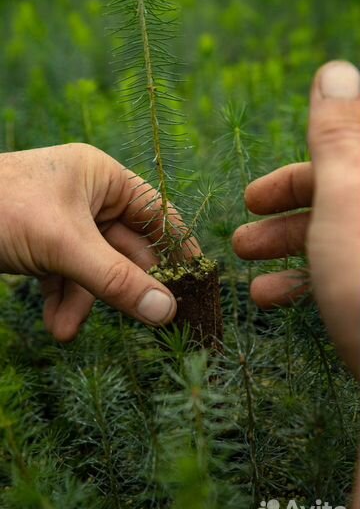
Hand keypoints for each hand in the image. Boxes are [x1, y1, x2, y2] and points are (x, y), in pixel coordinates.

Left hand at [0, 143, 199, 341]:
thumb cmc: (1, 209)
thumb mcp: (64, 245)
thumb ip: (116, 280)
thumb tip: (166, 312)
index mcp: (101, 177)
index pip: (155, 212)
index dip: (178, 246)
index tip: (196, 279)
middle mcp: (87, 197)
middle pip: (126, 248)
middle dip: (122, 287)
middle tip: (146, 321)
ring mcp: (65, 223)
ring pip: (95, 268)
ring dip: (86, 302)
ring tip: (69, 331)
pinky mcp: (43, 245)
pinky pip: (67, 276)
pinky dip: (64, 301)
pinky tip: (57, 327)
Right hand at [233, 61, 359, 508]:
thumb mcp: (346, 198)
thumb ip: (337, 135)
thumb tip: (335, 71)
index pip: (345, 158)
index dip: (295, 175)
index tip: (252, 196)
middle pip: (336, 202)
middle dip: (282, 221)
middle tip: (241, 240)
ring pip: (335, 242)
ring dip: (286, 255)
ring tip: (248, 276)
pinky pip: (341, 275)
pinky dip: (305, 283)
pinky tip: (271, 301)